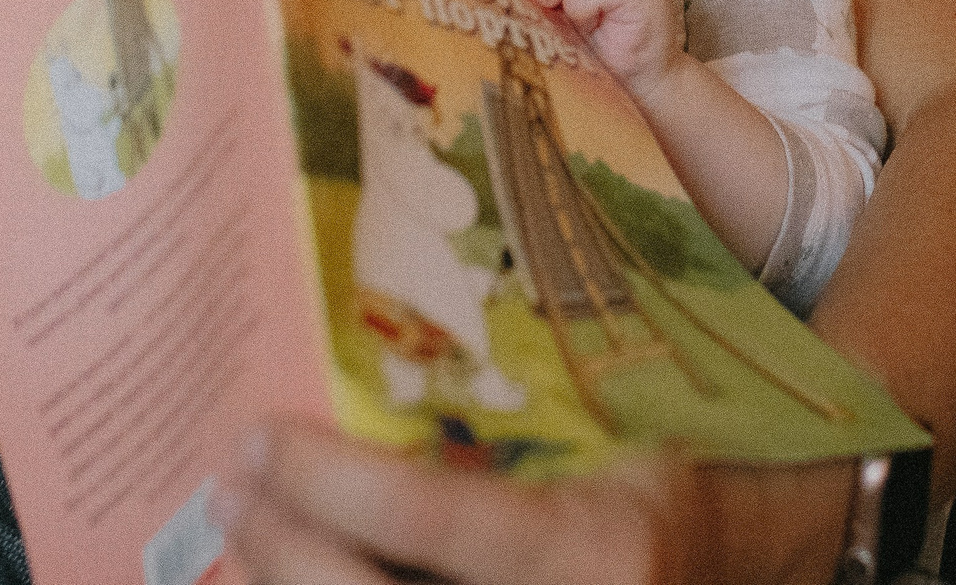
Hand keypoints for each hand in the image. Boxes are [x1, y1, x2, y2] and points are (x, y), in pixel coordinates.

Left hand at [214, 417, 715, 584]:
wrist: (725, 577)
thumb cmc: (653, 495)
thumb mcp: (599, 452)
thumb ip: (491, 448)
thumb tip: (345, 390)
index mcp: (595, 551)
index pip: (431, 520)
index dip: (329, 481)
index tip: (260, 436)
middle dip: (282, 547)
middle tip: (230, 487)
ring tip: (241, 537)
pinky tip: (281, 578)